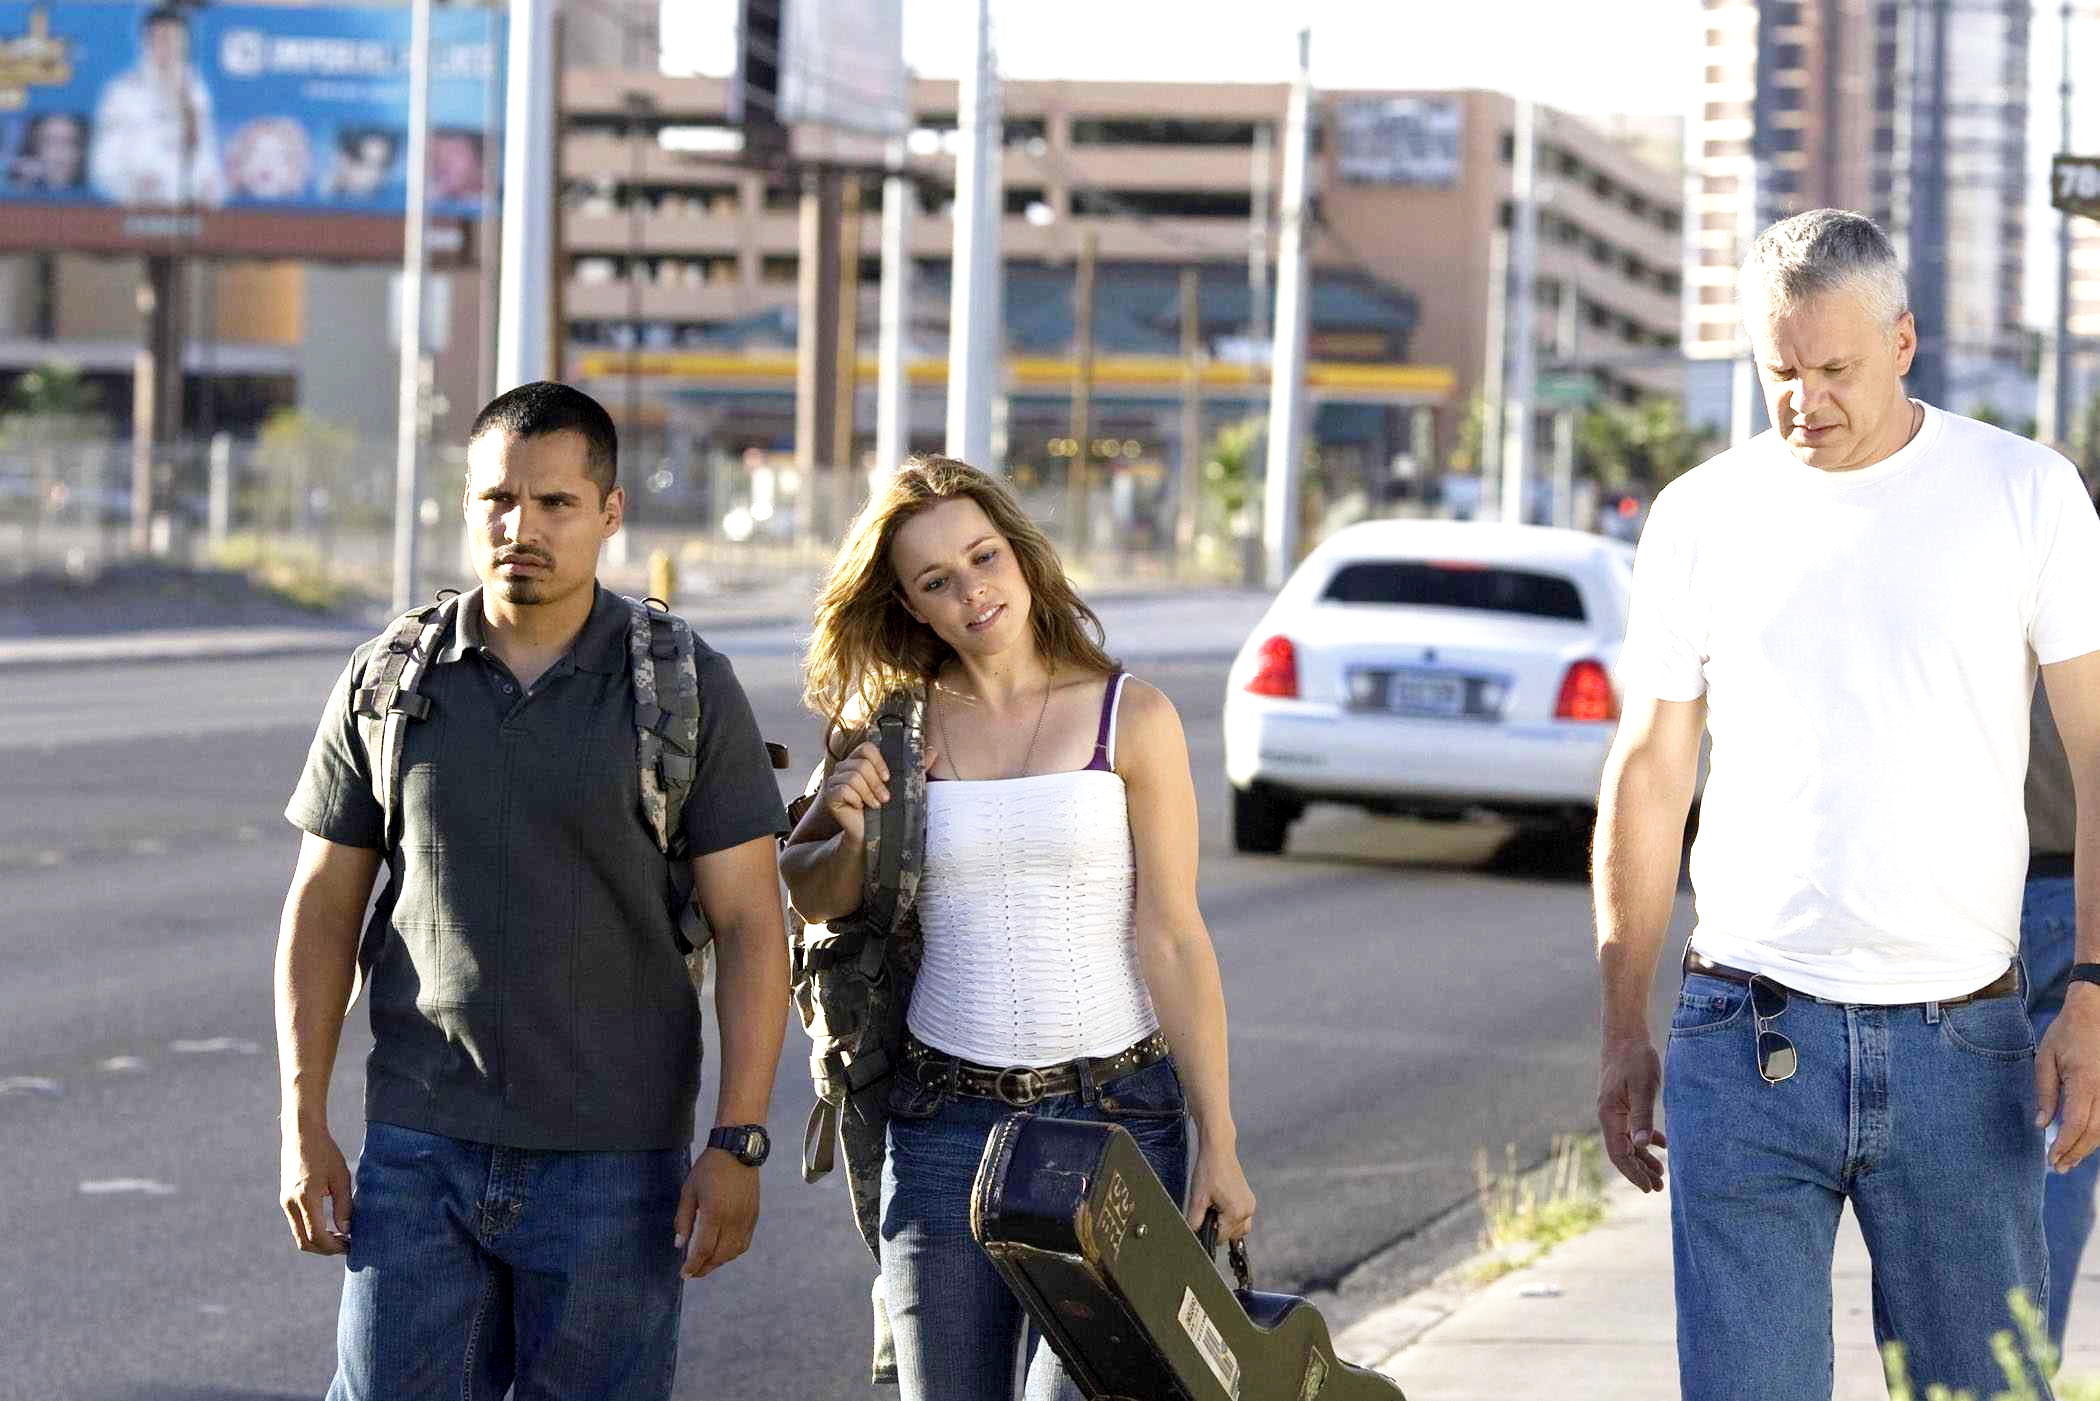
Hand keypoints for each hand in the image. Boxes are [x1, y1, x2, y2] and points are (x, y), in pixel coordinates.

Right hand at [280, 1124, 352, 1254]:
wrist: (301, 1135)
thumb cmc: (325, 1152)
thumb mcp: (341, 1177)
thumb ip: (344, 1205)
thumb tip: (347, 1231)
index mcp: (305, 1197)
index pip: (316, 1235)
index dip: (334, 1246)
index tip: (350, 1245)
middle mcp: (290, 1203)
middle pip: (304, 1242)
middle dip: (325, 1249)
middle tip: (346, 1246)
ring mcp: (285, 1203)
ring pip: (299, 1236)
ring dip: (319, 1242)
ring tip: (341, 1237)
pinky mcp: (285, 1200)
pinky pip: (297, 1225)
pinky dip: (311, 1232)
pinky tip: (329, 1227)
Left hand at [675, 1149, 759, 1278]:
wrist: (738, 1149)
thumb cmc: (709, 1168)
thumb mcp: (689, 1191)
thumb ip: (684, 1220)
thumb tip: (679, 1245)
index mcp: (715, 1213)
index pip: (703, 1250)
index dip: (693, 1265)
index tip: (684, 1274)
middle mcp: (733, 1219)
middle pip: (720, 1255)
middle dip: (705, 1268)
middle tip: (692, 1272)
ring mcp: (746, 1218)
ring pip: (734, 1251)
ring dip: (719, 1261)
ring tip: (706, 1263)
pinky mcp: (754, 1215)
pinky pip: (744, 1242)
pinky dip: (733, 1252)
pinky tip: (722, 1250)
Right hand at [818, 740, 935, 845]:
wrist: (875, 835)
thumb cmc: (889, 810)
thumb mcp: (905, 786)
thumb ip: (916, 768)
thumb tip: (933, 750)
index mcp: (861, 760)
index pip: (867, 747)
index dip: (879, 762)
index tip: (888, 778)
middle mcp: (845, 767)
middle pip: (861, 764)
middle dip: (876, 784)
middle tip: (884, 799)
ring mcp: (835, 780)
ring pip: (853, 776)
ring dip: (868, 794)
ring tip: (875, 805)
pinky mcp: (830, 795)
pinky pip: (843, 789)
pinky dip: (856, 800)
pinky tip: (860, 808)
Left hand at [1184, 1139, 1256, 1242]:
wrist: (1218, 1152)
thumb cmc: (1208, 1172)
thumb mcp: (1197, 1199)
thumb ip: (1195, 1222)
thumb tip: (1193, 1236)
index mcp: (1236, 1213)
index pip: (1220, 1238)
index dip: (1208, 1232)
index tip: (1202, 1218)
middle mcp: (1247, 1211)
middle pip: (1230, 1236)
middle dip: (1217, 1228)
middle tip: (1208, 1209)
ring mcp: (1250, 1205)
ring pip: (1238, 1229)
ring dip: (1226, 1224)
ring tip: (1214, 1206)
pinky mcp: (1249, 1200)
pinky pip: (1242, 1218)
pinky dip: (1231, 1217)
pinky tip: (1221, 1203)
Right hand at [1598, 1034, 1666, 1190]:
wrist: (1625, 1036)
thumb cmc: (1635, 1059)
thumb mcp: (1642, 1087)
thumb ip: (1642, 1117)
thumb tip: (1643, 1146)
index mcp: (1610, 1115)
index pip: (1619, 1153)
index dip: (1633, 1172)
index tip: (1648, 1188)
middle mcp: (1609, 1116)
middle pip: (1623, 1152)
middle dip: (1639, 1172)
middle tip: (1657, 1189)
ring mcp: (1616, 1110)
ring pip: (1629, 1142)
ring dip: (1643, 1159)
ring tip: (1661, 1174)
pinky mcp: (1624, 1103)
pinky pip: (1633, 1129)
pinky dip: (1646, 1140)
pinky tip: (1662, 1146)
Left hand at [2038, 987, 2099, 1172]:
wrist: (2095, 1011)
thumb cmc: (2066, 1033)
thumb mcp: (2045, 1059)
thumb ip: (2045, 1093)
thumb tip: (2040, 1124)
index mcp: (2085, 1081)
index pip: (2076, 1124)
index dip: (2064, 1146)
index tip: (2051, 1159)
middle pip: (2094, 1133)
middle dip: (2076, 1152)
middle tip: (2059, 1167)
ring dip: (2088, 1147)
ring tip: (2070, 1159)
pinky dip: (2097, 1133)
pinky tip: (2085, 1141)